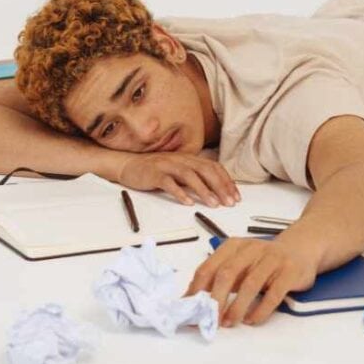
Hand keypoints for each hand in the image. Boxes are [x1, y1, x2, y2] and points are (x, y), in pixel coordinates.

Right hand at [117, 152, 239, 206]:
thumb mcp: (178, 171)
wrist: (128, 165)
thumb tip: (215, 189)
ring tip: (213, 204)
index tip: (235, 196)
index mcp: (189, 159)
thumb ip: (194, 177)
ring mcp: (167, 165)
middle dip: (220, 187)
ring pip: (189, 176)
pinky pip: (168, 182)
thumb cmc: (156, 170)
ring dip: (203, 190)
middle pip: (205, 171)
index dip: (226, 181)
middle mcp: (181, 159)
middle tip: (229, 202)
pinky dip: (179, 192)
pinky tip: (187, 202)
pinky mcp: (154, 174)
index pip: (213, 167)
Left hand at [185, 237, 318, 326]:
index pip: (209, 266)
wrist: (301, 249)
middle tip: (209, 319)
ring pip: (250, 284)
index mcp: (234, 246)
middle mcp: (252, 249)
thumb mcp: (239, 263)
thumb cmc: (262, 261)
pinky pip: (274, 293)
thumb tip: (190, 298)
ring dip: (237, 307)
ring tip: (228, 323)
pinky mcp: (290, 272)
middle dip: (216, 299)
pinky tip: (252, 320)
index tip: (190, 308)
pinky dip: (261, 309)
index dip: (197, 288)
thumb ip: (218, 277)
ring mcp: (272, 259)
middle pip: (227, 274)